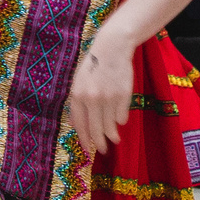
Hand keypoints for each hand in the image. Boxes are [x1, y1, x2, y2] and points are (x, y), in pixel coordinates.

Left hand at [64, 40, 133, 154]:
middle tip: (103, 150)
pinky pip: (122, 117)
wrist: (112, 48)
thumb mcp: (78, 82)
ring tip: (115, 139)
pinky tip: (120, 120)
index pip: (80, 125)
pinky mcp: (123, 96)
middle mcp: (92, 99)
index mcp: (78, 96)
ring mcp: (108, 98)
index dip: (84, 139)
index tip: (88, 149)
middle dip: (99, 143)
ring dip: (112, 135)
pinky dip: (121, 120)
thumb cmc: (93, 66)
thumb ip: (77, 104)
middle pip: (96, 130)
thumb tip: (76, 125)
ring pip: (110, 126)